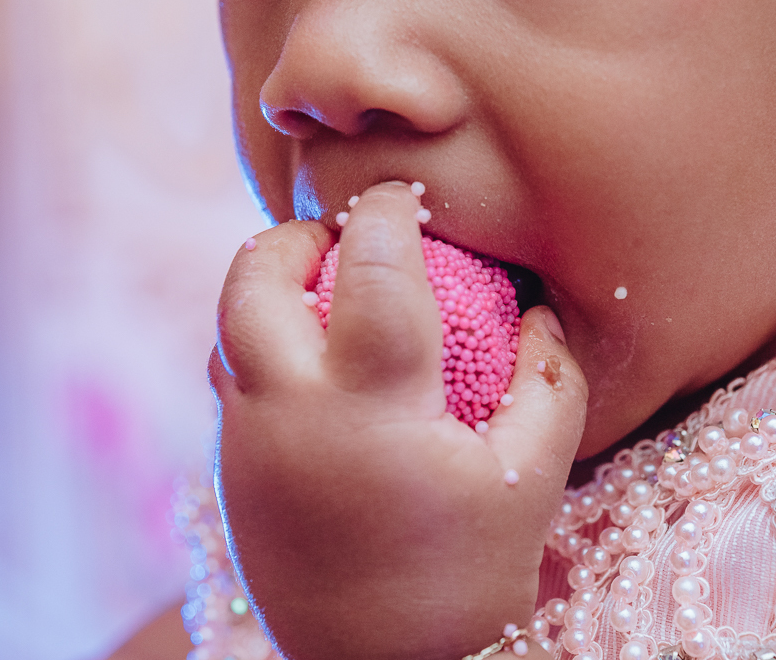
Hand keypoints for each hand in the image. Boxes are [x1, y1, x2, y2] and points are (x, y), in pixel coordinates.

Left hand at [211, 182, 587, 659]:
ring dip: (266, 290)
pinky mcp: (231, 474)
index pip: (372, 265)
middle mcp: (290, 408)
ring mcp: (249, 441)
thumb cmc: (464, 576)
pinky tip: (312, 369)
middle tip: (337, 238)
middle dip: (290, 236)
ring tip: (321, 296)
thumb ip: (549, 382)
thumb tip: (538, 313)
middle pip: (252, 278)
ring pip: (225, 329)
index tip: (406, 200)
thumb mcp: (532, 479)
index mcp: (371, 401)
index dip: (389, 213)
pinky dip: (258, 347)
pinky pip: (228, 382)